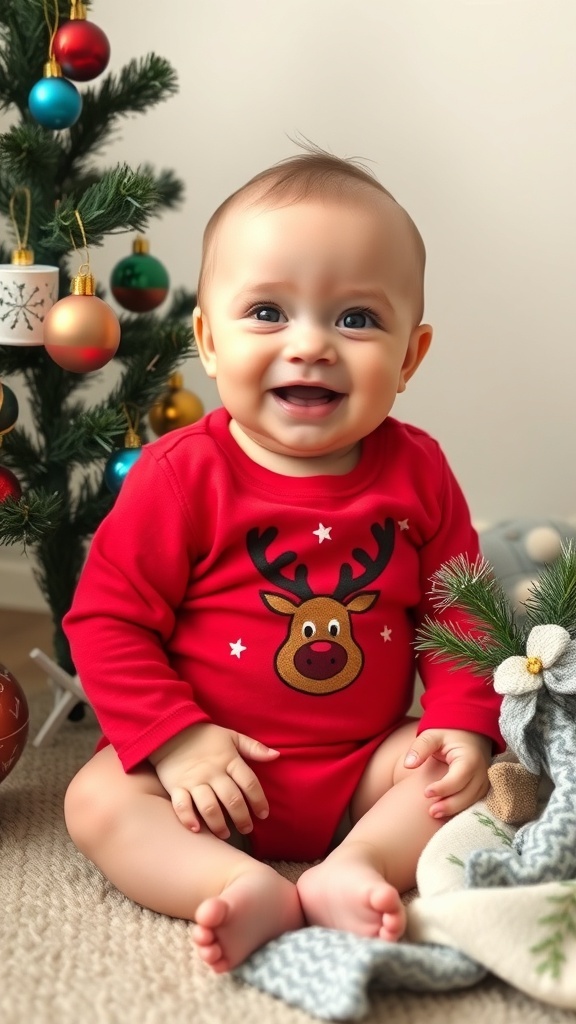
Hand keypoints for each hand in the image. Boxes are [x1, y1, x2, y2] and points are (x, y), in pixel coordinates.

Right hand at [148, 723, 279, 837]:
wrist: (171, 731)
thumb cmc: (205, 737)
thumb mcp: (232, 736)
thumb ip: (254, 747)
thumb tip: (276, 756)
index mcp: (229, 760)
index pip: (249, 783)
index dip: (259, 800)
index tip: (264, 814)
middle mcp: (212, 772)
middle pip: (232, 799)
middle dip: (242, 818)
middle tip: (247, 829)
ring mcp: (193, 781)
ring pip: (209, 806)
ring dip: (219, 824)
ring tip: (226, 834)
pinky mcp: (176, 786)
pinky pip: (182, 805)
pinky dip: (188, 819)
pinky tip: (197, 829)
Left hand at [403, 728, 491, 818]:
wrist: (469, 734)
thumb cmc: (448, 734)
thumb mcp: (432, 735)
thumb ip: (420, 747)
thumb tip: (408, 764)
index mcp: (470, 757)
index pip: (459, 777)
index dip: (443, 788)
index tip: (426, 793)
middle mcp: (482, 771)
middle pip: (468, 794)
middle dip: (450, 805)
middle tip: (431, 811)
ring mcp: (484, 781)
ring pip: (472, 801)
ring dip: (455, 810)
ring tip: (435, 814)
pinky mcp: (482, 787)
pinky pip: (474, 802)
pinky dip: (460, 809)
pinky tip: (445, 814)